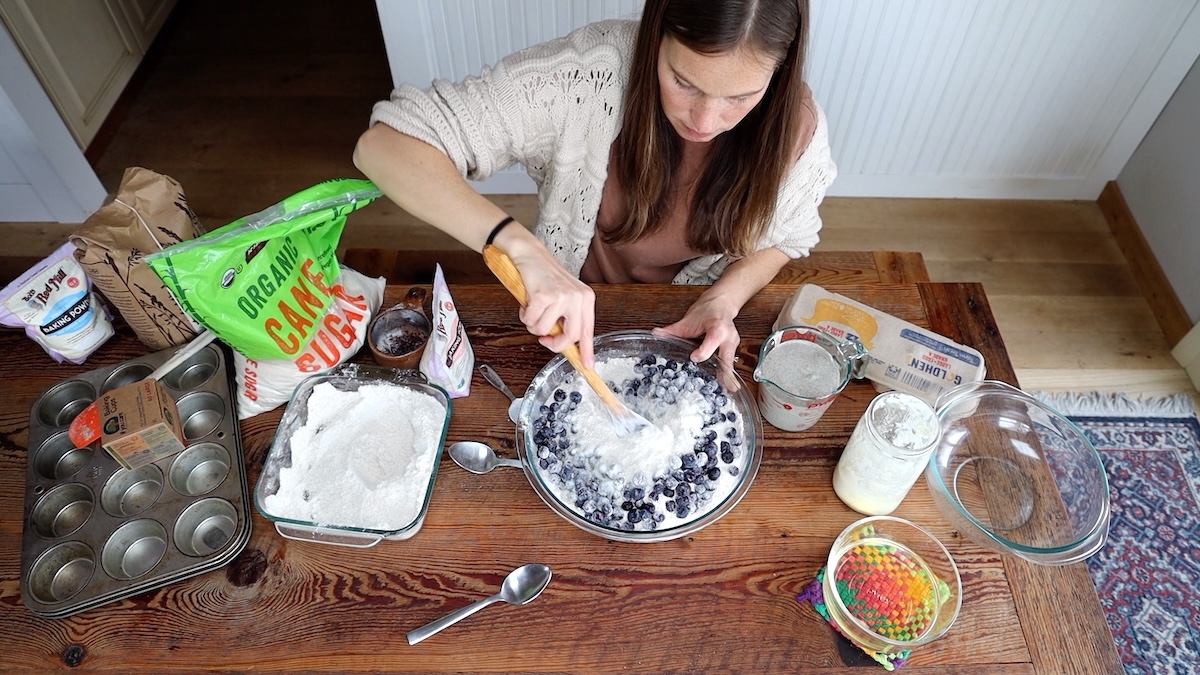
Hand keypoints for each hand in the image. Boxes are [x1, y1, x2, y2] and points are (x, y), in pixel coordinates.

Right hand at [503, 238, 596, 367]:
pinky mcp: (544, 295)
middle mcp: (578, 298)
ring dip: (534, 325)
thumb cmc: (545, 276)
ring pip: (545, 330)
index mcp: (586, 299)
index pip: (588, 331)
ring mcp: (562, 296)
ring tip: (533, 310)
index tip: (587, 367)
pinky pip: (531, 321)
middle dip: (554, 344)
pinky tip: (527, 302)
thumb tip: (566, 345)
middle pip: (570, 336)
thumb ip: (568, 318)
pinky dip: (525, 315)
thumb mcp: (564, 297)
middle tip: (544, 339)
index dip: (587, 351)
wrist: (530, 254)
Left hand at [652, 294, 741, 391]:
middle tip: (726, 387)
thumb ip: (673, 329)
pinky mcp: (732, 349)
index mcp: (717, 327)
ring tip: (728, 390)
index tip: (693, 357)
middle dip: (726, 372)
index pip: (713, 340)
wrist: (721, 303)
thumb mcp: (689, 319)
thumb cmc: (707, 310)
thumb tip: (657, 333)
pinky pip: (729, 362)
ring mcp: (732, 343)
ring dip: (728, 376)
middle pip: (727, 356)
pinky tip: (727, 385)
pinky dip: (727, 374)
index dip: (704, 350)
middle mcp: (728, 336)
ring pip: (730, 362)